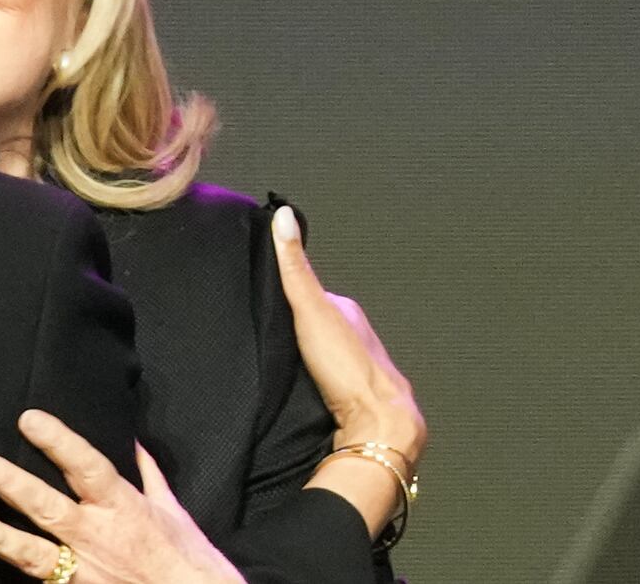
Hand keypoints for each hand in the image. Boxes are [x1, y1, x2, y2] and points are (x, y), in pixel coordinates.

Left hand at [0, 409, 243, 583]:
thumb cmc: (190, 559)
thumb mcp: (172, 510)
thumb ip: (148, 476)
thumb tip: (134, 443)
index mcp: (124, 507)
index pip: (86, 466)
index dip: (57, 441)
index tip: (28, 419)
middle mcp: (99, 537)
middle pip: (48, 506)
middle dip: (11, 483)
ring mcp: (86, 571)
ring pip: (36, 553)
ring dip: (2, 538)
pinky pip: (45, 583)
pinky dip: (20, 572)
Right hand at [271, 206, 425, 530]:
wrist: (377, 424)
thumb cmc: (347, 367)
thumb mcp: (311, 310)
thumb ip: (295, 268)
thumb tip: (284, 215)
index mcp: (349, 313)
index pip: (313, 293)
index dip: (288, 294)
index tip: (263, 294)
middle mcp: (359, 336)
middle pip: (322, 325)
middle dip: (298, 328)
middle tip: (267, 331)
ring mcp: (360, 369)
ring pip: (328, 355)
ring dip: (308, 358)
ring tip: (280, 361)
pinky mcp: (356, 400)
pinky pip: (331, 381)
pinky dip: (316, 380)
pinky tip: (302, 389)